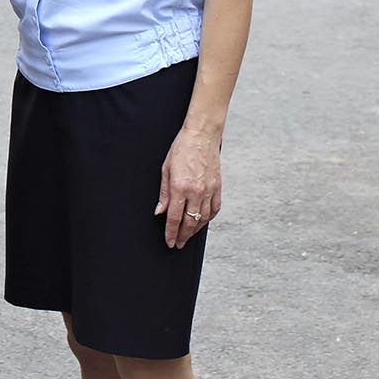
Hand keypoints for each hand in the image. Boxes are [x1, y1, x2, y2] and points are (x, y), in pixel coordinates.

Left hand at [155, 128, 222, 248]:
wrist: (202, 135)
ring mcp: (209, 190)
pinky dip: (208, 218)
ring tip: (188, 236)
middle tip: (178, 243)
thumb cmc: (182, 149)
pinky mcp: (218, 187)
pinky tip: (202, 222)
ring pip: (203, 219)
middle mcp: (196, 192)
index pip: (174, 218)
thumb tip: (160, 212)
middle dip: (183, 236)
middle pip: (189, 222)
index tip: (169, 241)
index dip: (171, 233)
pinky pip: (214, 209)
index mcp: (180, 188)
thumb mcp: (166, 169)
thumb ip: (164, 193)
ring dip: (195, 230)